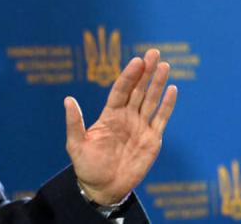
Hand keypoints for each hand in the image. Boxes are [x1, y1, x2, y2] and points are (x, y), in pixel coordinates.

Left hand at [64, 49, 176, 204]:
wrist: (103, 187)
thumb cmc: (86, 165)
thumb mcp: (76, 144)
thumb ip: (74, 122)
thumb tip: (68, 99)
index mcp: (109, 115)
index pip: (121, 90)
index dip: (129, 76)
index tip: (136, 60)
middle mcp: (126, 117)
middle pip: (138, 90)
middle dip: (146, 72)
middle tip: (153, 53)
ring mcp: (140, 127)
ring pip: (151, 100)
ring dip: (158, 83)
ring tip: (164, 65)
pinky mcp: (152, 140)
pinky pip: (161, 119)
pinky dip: (167, 105)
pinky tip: (172, 90)